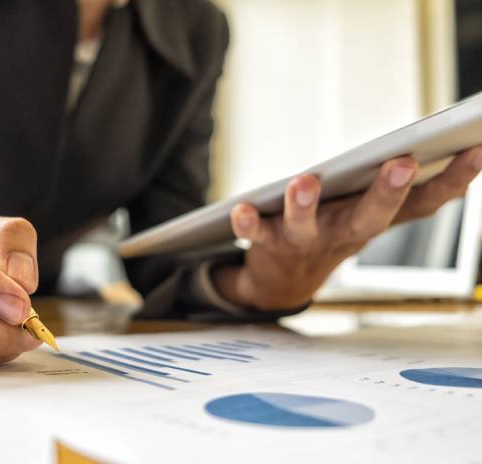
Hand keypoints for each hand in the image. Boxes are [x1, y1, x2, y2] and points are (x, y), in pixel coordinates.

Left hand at [213, 146, 481, 309]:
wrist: (283, 280)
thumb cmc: (332, 230)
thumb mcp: (367, 212)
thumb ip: (398, 190)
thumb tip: (441, 150)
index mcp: (374, 221)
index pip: (422, 205)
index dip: (452, 180)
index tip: (475, 147)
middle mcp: (344, 233)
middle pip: (370, 218)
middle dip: (386, 192)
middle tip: (402, 162)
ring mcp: (305, 241)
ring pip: (306, 226)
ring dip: (306, 205)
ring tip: (305, 182)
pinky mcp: (268, 243)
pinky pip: (256, 233)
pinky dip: (248, 221)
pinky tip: (241, 208)